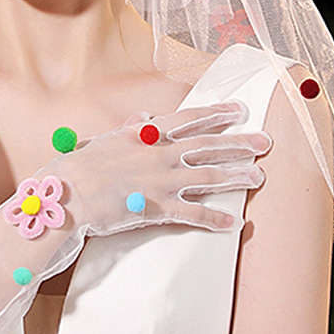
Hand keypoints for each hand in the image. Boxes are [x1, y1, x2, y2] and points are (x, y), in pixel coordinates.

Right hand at [45, 101, 271, 234]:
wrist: (68, 193)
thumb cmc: (82, 166)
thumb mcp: (106, 139)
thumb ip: (130, 128)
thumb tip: (144, 118)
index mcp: (146, 134)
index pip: (189, 119)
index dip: (216, 113)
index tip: (237, 110)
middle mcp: (158, 154)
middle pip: (207, 146)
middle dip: (239, 144)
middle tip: (265, 143)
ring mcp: (160, 181)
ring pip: (207, 177)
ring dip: (235, 177)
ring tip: (258, 178)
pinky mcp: (157, 208)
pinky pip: (192, 214)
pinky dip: (214, 219)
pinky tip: (233, 223)